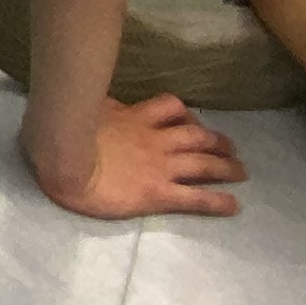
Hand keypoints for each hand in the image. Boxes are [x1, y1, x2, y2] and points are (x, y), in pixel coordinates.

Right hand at [35, 94, 246, 221]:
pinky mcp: (159, 193)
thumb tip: (105, 99)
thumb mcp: (86, 107)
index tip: (195, 121)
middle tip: (232, 148)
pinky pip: (196, 198)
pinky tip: (234, 206)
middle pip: (196, 135)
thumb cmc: (64, 133)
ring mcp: (160, 166)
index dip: (188, 114)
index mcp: (135, 118)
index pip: (170, 108)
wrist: (64, 162)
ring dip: (225, 166)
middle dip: (217, 141)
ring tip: (241, 171)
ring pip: (203, 163)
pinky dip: (218, 201)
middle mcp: (155, 140)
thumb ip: (102, 105)